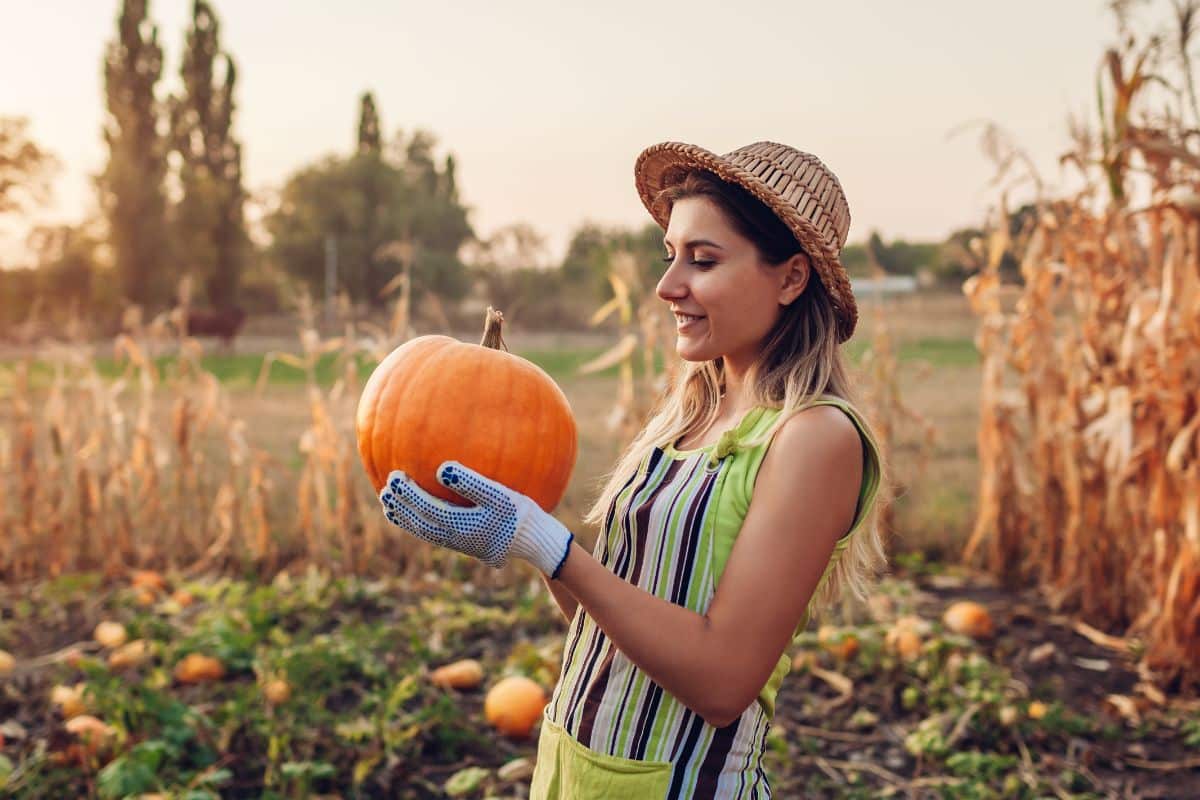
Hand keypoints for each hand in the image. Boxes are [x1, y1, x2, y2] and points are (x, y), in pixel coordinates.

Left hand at [379, 461, 573, 575]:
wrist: (536, 542)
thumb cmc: (520, 514)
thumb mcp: (499, 495)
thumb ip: (470, 482)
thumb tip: (441, 468)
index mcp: (459, 525)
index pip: (424, 509)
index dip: (407, 494)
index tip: (393, 476)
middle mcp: (454, 538)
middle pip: (419, 523)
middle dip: (400, 507)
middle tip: (385, 489)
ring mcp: (459, 544)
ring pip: (425, 532)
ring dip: (406, 519)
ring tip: (390, 505)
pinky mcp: (467, 544)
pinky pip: (436, 533)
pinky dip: (421, 523)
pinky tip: (421, 512)